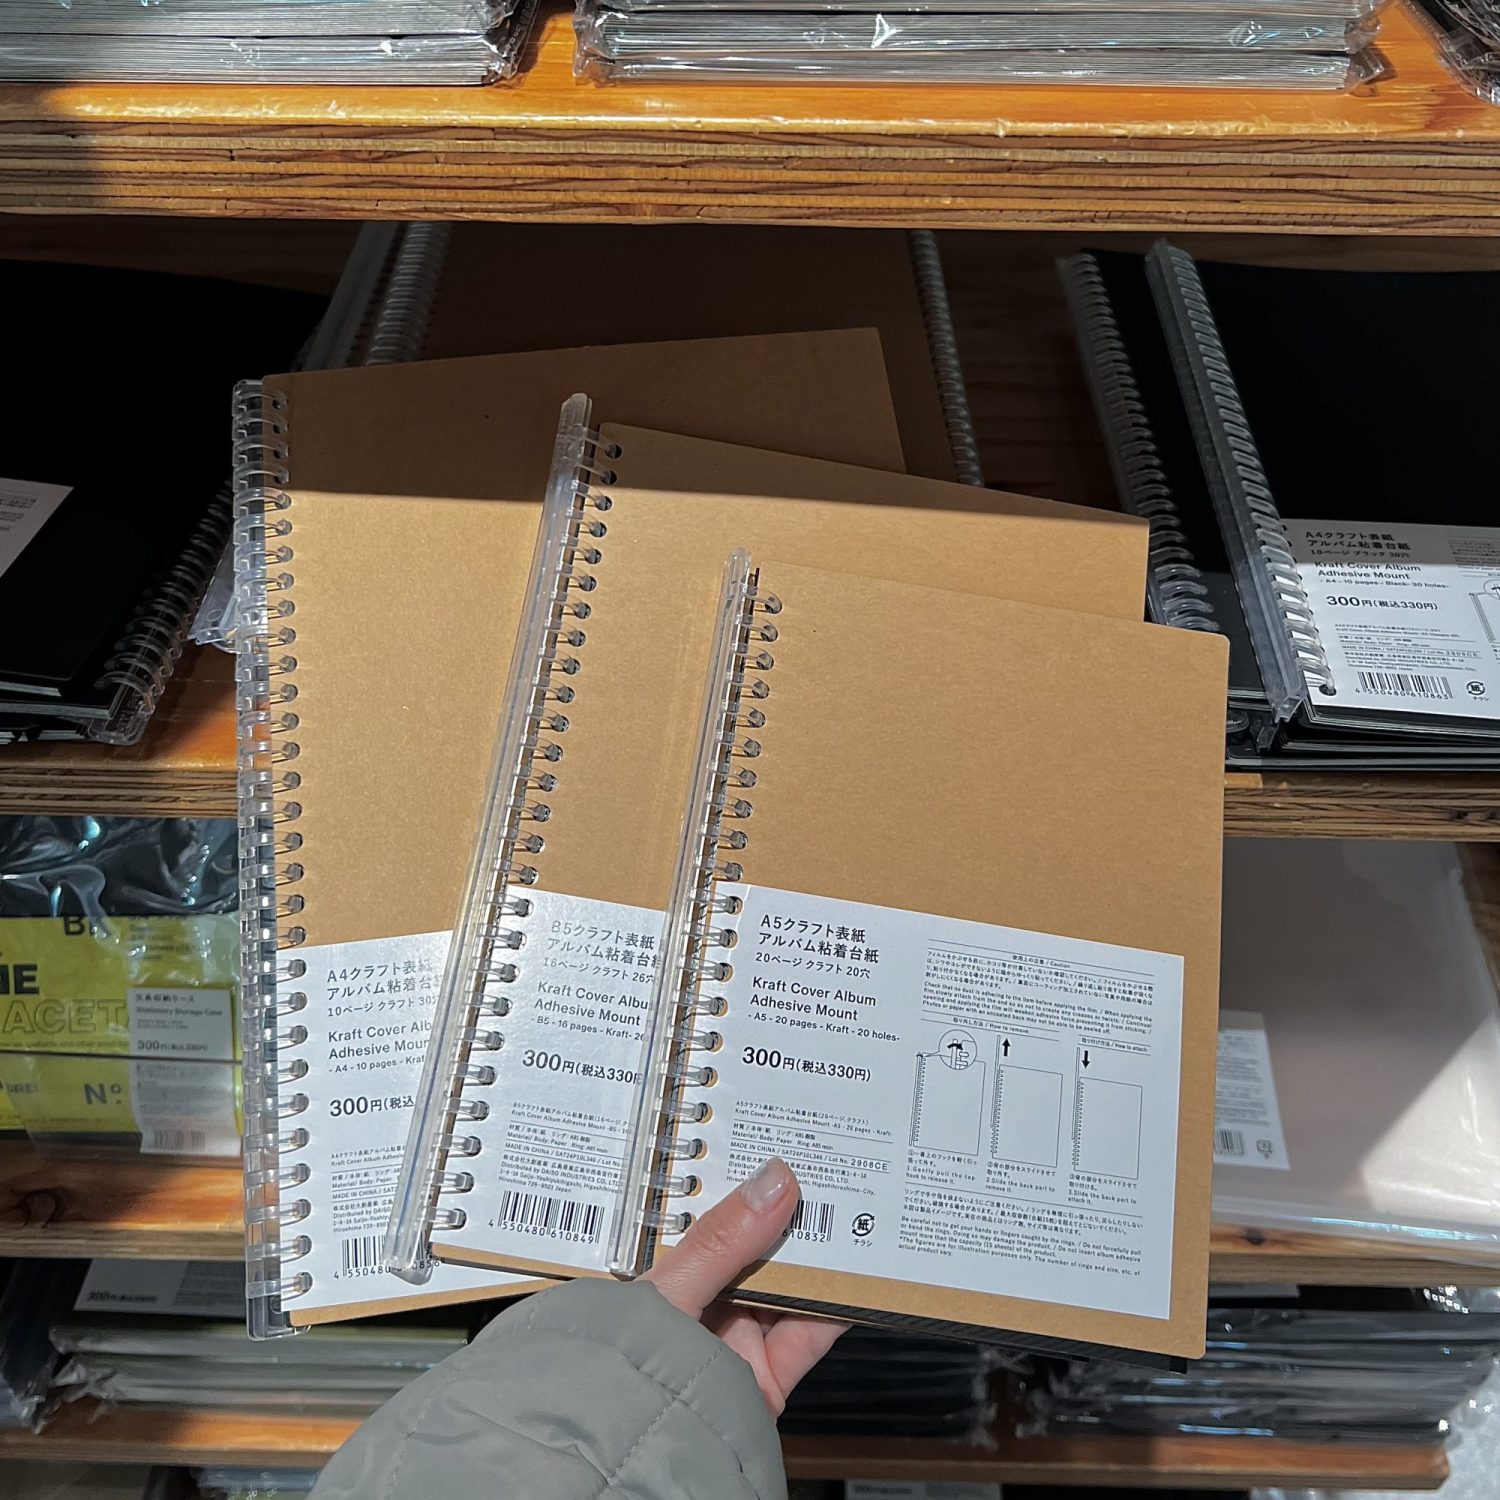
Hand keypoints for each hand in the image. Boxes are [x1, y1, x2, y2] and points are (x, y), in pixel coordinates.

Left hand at [643, 1157, 848, 1413]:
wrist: (639, 1465)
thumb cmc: (625, 1373)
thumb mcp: (669, 1292)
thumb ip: (722, 1241)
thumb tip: (774, 1180)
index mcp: (661, 1270)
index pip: (702, 1210)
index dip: (736, 1175)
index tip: (775, 1139)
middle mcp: (699, 1300)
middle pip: (753, 1245)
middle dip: (788, 1209)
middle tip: (826, 1164)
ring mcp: (735, 1337)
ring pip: (787, 1284)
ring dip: (819, 1254)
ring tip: (853, 1208)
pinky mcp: (768, 1376)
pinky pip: (810, 1333)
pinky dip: (839, 1307)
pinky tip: (860, 1276)